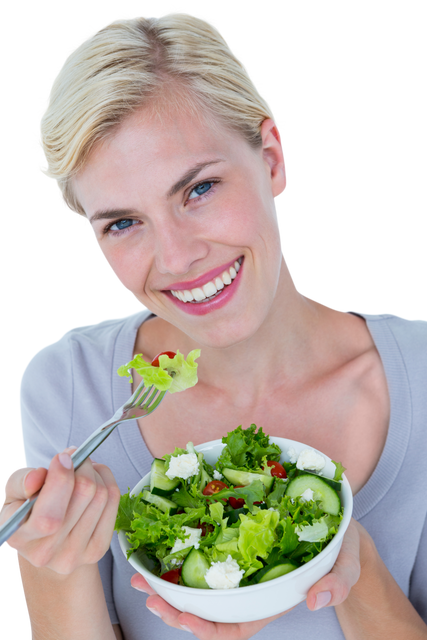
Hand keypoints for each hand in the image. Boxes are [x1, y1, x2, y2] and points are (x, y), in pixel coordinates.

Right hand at [0, 447, 120, 574]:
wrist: (41, 541)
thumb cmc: (24, 509)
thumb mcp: (13, 492)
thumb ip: (20, 481)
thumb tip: (37, 476)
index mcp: (18, 537)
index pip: (47, 517)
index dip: (61, 480)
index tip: (62, 457)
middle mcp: (45, 553)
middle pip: (84, 494)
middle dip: (81, 465)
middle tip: (73, 456)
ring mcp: (74, 555)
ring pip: (101, 494)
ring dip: (94, 471)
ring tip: (81, 468)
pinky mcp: (97, 550)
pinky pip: (114, 500)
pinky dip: (106, 479)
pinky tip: (94, 478)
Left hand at [130, 518, 360, 638]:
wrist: (340, 529)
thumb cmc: (341, 551)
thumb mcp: (346, 566)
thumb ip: (337, 584)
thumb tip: (317, 600)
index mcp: (269, 602)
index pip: (233, 629)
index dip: (205, 630)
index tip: (182, 618)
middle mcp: (249, 590)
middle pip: (206, 612)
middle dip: (173, 608)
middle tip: (147, 593)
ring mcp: (240, 569)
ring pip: (199, 587)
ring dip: (168, 584)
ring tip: (141, 575)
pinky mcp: (235, 545)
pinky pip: (205, 555)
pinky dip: (183, 554)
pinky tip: (164, 544)